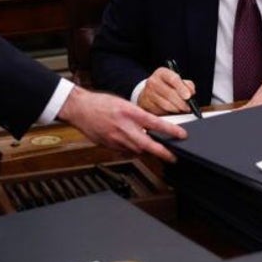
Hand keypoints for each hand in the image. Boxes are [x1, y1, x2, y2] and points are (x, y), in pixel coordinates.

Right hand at [57, 87, 185, 160]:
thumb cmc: (101, 103)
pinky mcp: (109, 146)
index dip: (171, 130)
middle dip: (163, 153)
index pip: (155, 123)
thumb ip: (137, 115)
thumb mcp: (124, 104)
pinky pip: (125, 152)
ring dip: (146, 150)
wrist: (80, 109)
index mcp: (130, 113)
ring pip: (137, 150)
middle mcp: (124, 128)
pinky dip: (132, 150)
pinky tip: (132, 146)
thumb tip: (151, 125)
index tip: (182, 135)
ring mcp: (116, 139)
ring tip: (153, 148)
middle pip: (148, 145)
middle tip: (173, 157)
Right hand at [137, 67, 197, 115]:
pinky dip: (169, 113)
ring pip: (166, 104)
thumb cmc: (167, 86)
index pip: (173, 79)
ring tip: (182, 109)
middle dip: (181, 102)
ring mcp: (148, 94)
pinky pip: (161, 112)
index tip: (188, 96)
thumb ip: (187, 85)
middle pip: (169, 93)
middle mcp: (153, 81)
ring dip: (177, 109)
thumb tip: (191, 92)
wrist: (150, 92)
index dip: (181, 88)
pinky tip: (173, 111)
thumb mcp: (177, 81)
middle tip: (188, 107)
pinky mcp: (146, 105)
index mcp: (162, 73)